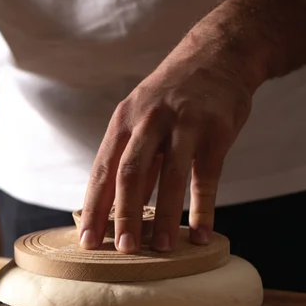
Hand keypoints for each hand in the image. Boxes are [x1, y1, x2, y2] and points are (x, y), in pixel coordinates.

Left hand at [79, 31, 260, 252]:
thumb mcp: (142, 118)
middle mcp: (148, 120)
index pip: (102, 171)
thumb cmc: (173, 96)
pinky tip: (200, 233)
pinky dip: (203, 208)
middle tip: (123, 251)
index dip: (94, 209)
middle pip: (129, 174)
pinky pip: (206, 176)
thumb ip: (132, 160)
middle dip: (123, 215)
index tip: (87, 242)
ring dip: (163, 217)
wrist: (218, 54)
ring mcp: (184, 123)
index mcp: (123, 121)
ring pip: (169, 176)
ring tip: (160, 249)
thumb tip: (114, 208)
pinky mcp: (216, 130)